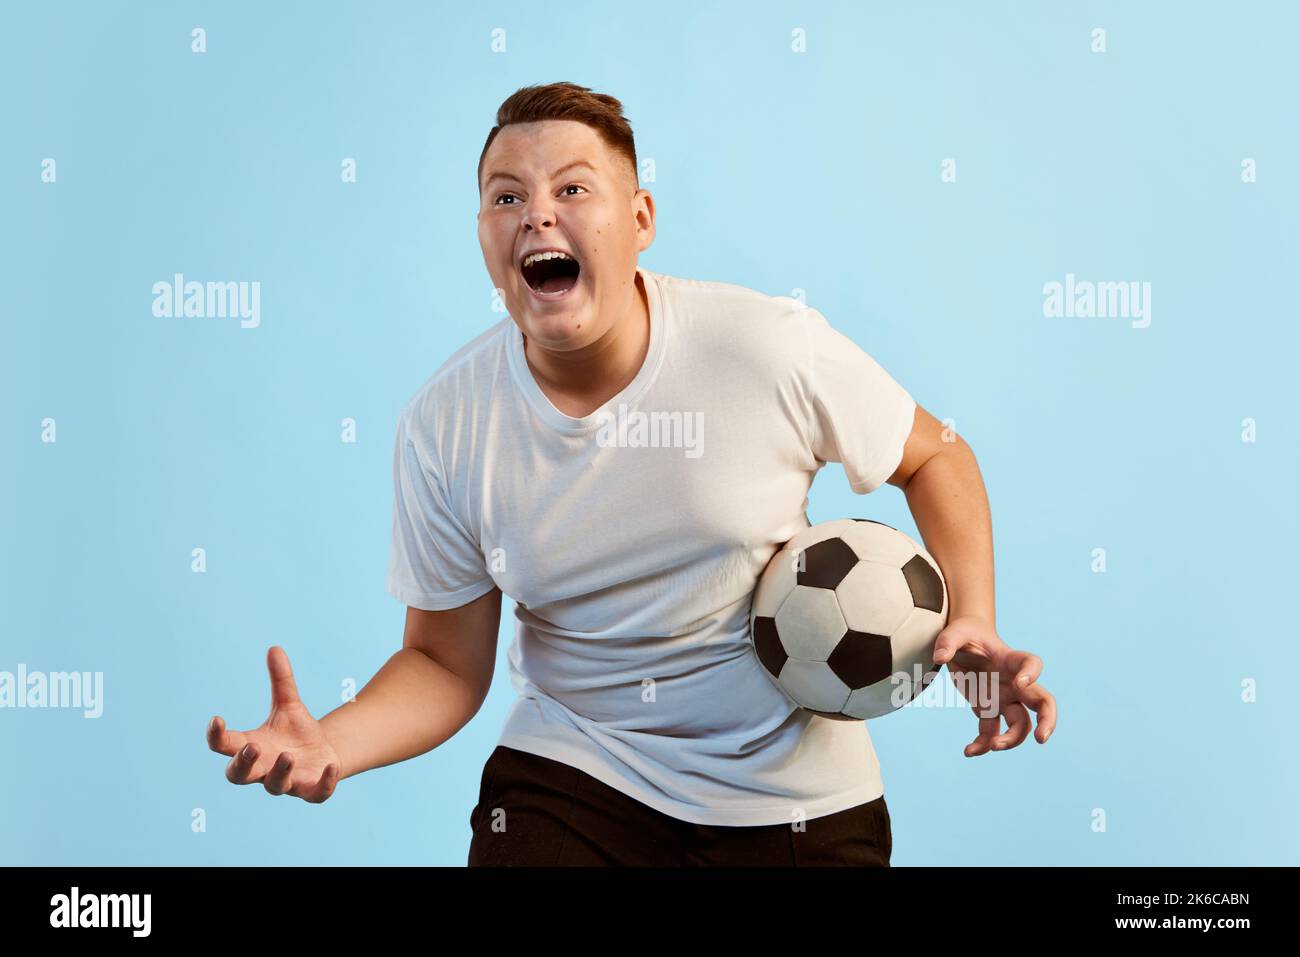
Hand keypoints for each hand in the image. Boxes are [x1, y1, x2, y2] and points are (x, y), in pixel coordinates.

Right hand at [206, 646, 341, 802]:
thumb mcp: (289, 704)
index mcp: (251, 747)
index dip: (217, 736)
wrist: (323, 753)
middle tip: (251, 746)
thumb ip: (281, 681)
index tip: (217, 718)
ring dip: (279, 772)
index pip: (224, 746)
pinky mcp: (311, 791)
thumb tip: (275, 648)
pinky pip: (315, 794)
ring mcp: (286, 783)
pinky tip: (332, 767)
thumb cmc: (295, 731)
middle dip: (243, 763)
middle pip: (239, 775)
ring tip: (288, 754)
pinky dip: (323, 784)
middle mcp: (263, 769)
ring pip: (275, 786)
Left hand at [932, 616, 1056, 756]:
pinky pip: (991, 732)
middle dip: (1047, 721)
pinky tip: (968, 751)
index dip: (1032, 674)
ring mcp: (1003, 698)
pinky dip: (982, 745)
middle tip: (1041, 739)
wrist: (963, 643)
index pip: (1032, 664)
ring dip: (1012, 739)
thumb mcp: (955, 631)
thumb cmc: (965, 634)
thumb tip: (941, 658)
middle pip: (1042, 703)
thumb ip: (948, 642)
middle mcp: (1013, 682)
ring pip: (1020, 724)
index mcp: (1010, 659)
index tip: (1021, 683)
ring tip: (993, 746)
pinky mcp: (987, 709)